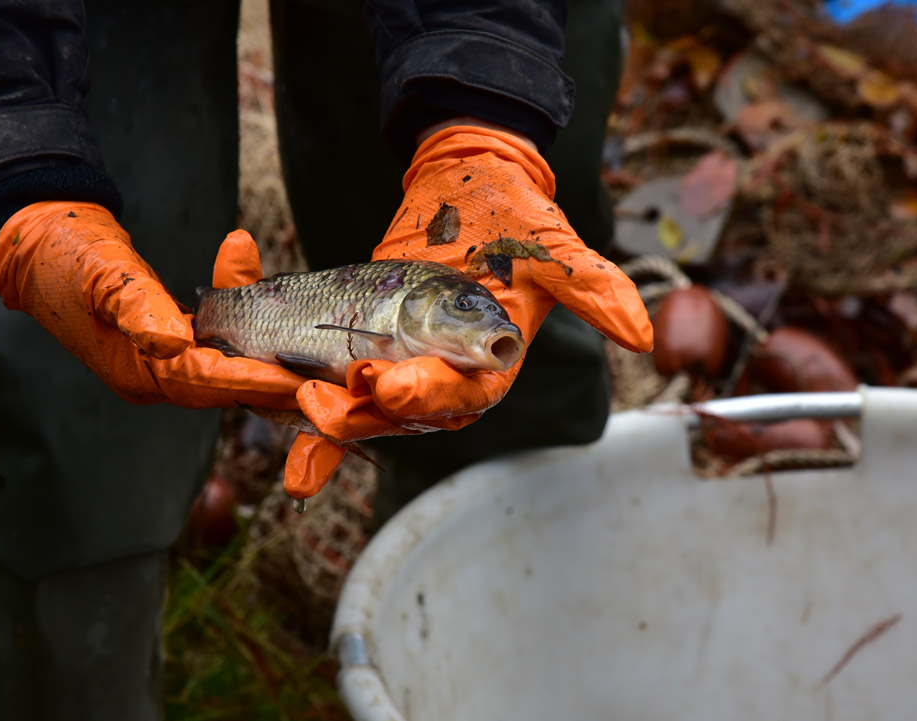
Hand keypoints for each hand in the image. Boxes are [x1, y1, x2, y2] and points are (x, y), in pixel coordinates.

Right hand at [0, 202, 303, 408]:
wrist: (38, 246)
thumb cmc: (68, 259)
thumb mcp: (103, 277)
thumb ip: (140, 309)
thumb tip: (173, 344)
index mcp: (137, 371)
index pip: (208, 382)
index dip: (256, 382)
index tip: (301, 384)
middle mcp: (154, 377)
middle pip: (227, 387)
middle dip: (276, 386)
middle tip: (329, 386)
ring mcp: (161, 364)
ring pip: (228, 369)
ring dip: (270, 364)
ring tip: (319, 365)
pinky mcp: (169, 347)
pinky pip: (219, 347)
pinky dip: (248, 333)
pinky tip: (277, 323)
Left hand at [285, 123, 652, 498]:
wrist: (476, 189)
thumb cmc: (519, 223)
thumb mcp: (557, 253)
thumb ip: (594, 293)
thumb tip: (643, 339)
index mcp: (489, 365)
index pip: (459, 395)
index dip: (424, 396)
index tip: (385, 384)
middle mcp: (444, 376)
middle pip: (399, 414)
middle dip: (362, 417)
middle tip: (321, 410)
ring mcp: (403, 361)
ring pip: (361, 405)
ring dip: (326, 421)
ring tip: (293, 421)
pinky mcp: (366, 341)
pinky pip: (333, 376)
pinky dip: (304, 392)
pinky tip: (272, 399)